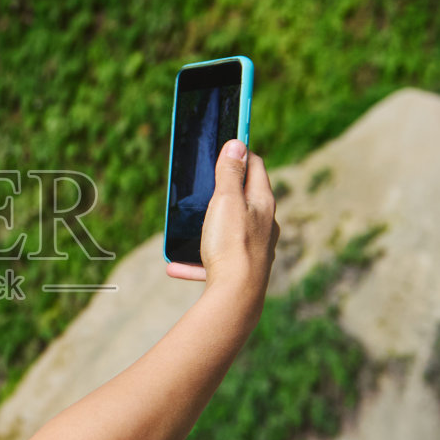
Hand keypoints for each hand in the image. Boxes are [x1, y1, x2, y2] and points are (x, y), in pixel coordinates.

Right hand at [165, 140, 277, 301]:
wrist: (235, 298)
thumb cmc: (232, 245)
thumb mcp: (226, 200)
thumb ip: (229, 172)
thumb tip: (237, 143)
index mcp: (262, 202)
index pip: (255, 166)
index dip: (240, 152)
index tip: (227, 141)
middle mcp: (263, 224)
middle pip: (244, 198)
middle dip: (223, 189)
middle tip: (204, 183)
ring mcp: (254, 248)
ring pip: (228, 230)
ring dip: (208, 225)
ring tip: (188, 225)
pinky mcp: (241, 270)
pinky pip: (214, 259)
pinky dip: (196, 259)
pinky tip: (176, 265)